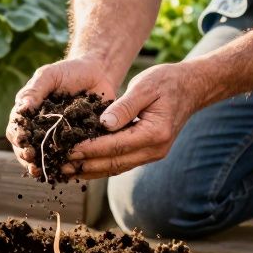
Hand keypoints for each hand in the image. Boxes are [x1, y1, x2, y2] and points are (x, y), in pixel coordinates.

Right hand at [5, 57, 118, 177]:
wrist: (98, 74)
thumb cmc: (69, 72)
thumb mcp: (49, 75)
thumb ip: (35, 90)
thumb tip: (22, 109)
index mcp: (29, 114)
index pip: (16, 130)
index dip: (17, 138)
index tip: (23, 142)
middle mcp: (40, 129)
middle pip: (25, 149)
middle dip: (26, 157)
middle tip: (32, 161)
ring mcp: (57, 139)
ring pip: (44, 158)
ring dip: (42, 167)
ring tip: (43, 172)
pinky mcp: (76, 144)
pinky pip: (67, 160)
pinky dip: (64, 168)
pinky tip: (65, 173)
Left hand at [62, 62, 207, 179]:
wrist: (191, 87)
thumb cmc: (167, 81)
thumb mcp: (145, 86)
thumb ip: (125, 106)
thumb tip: (103, 125)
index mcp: (155, 132)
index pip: (116, 145)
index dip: (91, 149)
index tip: (68, 150)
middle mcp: (155, 149)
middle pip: (115, 163)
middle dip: (86, 166)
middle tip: (60, 166)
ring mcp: (153, 154)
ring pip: (118, 167)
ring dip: (92, 170)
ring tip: (66, 170)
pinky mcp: (149, 153)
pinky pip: (123, 163)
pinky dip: (103, 165)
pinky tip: (84, 165)